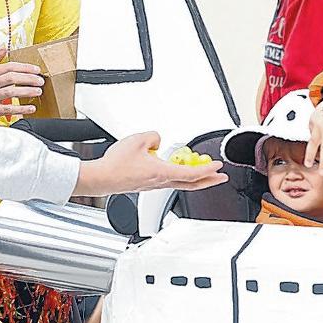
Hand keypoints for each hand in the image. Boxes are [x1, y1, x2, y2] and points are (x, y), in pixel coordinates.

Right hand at [0, 48, 43, 121]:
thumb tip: (3, 48)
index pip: (8, 67)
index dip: (24, 67)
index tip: (36, 69)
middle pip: (11, 78)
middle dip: (28, 78)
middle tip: (41, 80)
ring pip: (10, 92)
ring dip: (26, 91)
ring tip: (38, 91)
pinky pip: (8, 109)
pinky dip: (21, 109)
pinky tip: (31, 108)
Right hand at [72, 132, 226, 196]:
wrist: (102, 178)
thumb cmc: (116, 164)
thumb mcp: (138, 140)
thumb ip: (154, 136)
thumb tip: (159, 141)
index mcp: (163, 173)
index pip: (192, 173)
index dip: (208, 169)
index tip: (218, 166)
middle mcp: (161, 182)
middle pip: (192, 184)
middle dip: (209, 180)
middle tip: (220, 177)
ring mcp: (154, 186)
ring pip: (181, 183)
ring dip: (195, 178)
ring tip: (203, 172)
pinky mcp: (147, 185)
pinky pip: (169, 181)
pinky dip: (179, 176)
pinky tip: (176, 169)